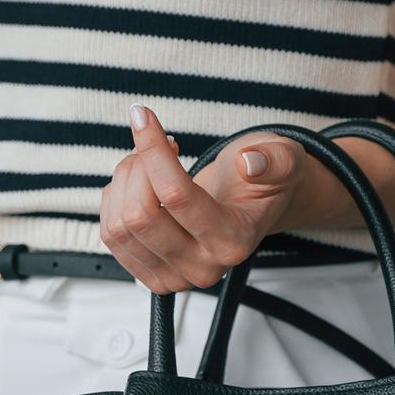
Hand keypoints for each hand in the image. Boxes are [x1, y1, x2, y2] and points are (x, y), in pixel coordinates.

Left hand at [98, 104, 306, 293]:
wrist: (253, 209)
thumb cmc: (264, 180)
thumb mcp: (283, 160)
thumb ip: (275, 161)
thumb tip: (249, 163)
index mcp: (234, 242)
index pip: (176, 196)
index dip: (153, 151)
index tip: (142, 116)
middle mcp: (202, 268)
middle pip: (141, 215)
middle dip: (138, 166)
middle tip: (157, 143)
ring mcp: (173, 278)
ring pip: (119, 227)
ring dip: (124, 182)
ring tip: (148, 161)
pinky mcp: (150, 276)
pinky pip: (111, 236)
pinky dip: (115, 200)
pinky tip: (139, 185)